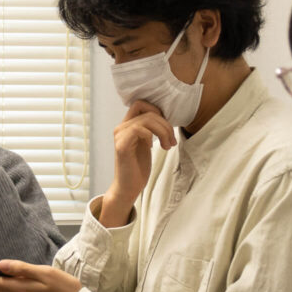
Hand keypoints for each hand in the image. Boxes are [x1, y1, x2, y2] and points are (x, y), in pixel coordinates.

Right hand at [101, 101, 176, 227]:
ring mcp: (120, 136)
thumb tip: (163, 118)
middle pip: (148, 111)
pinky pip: (139, 129)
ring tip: (168, 146)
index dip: (156, 111)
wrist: (129, 187)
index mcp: (127, 126)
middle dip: (166, 125)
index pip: (140, 104)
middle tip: (172, 141)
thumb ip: (150, 129)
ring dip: (163, 131)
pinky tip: (156, 148)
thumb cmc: (138, 167)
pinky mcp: (121, 146)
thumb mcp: (147, 143)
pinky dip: (152, 136)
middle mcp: (121, 128)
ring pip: (147, 119)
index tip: (166, 128)